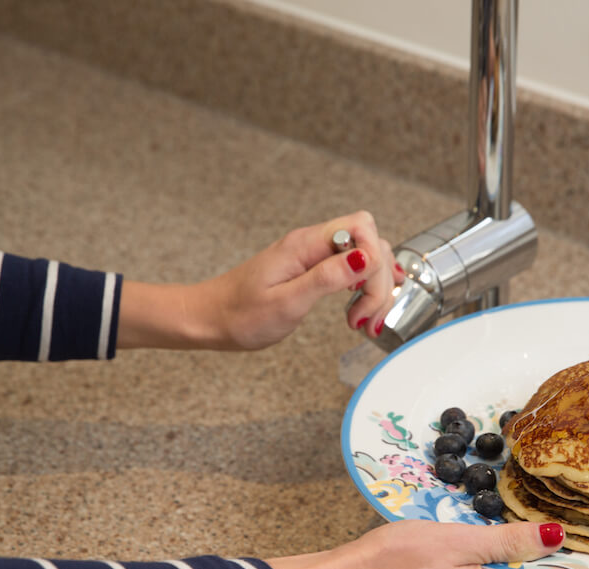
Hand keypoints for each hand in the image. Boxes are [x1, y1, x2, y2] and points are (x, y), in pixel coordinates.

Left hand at [117, 211, 402, 350]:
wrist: (210, 319)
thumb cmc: (240, 315)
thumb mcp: (286, 303)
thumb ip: (327, 278)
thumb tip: (364, 257)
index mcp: (305, 245)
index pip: (363, 229)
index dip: (373, 264)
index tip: (361, 300)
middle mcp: (312, 243)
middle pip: (371, 242)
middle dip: (377, 281)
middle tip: (363, 318)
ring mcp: (313, 255)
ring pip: (365, 256)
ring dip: (372, 288)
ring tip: (359, 319)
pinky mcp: (312, 268)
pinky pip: (351, 267)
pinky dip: (361, 289)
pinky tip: (356, 309)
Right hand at [267, 520, 575, 568]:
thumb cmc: (390, 564)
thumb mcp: (455, 540)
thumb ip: (509, 541)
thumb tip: (556, 538)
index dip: (568, 556)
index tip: (571, 528)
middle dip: (526, 552)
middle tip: (511, 513)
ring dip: (496, 559)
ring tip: (473, 529)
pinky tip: (452, 551)